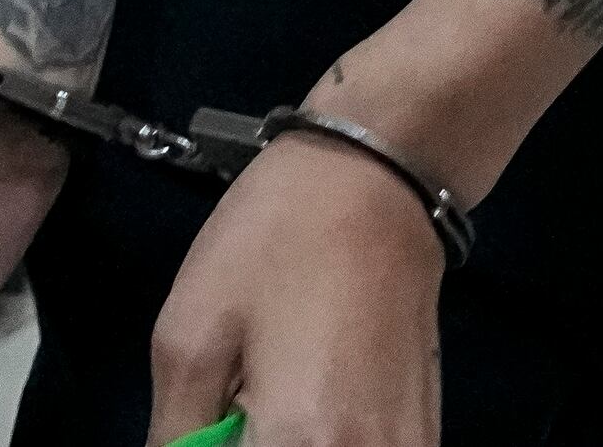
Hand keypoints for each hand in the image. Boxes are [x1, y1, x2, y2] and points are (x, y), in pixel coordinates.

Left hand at [142, 135, 446, 446]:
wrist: (376, 181)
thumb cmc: (274, 241)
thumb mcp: (188, 334)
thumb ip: (176, 435)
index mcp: (302, 442)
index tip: (201, 432)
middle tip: (227, 419)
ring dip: (279, 445)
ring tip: (258, 412)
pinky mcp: (425, 438)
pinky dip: (321, 446)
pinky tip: (299, 417)